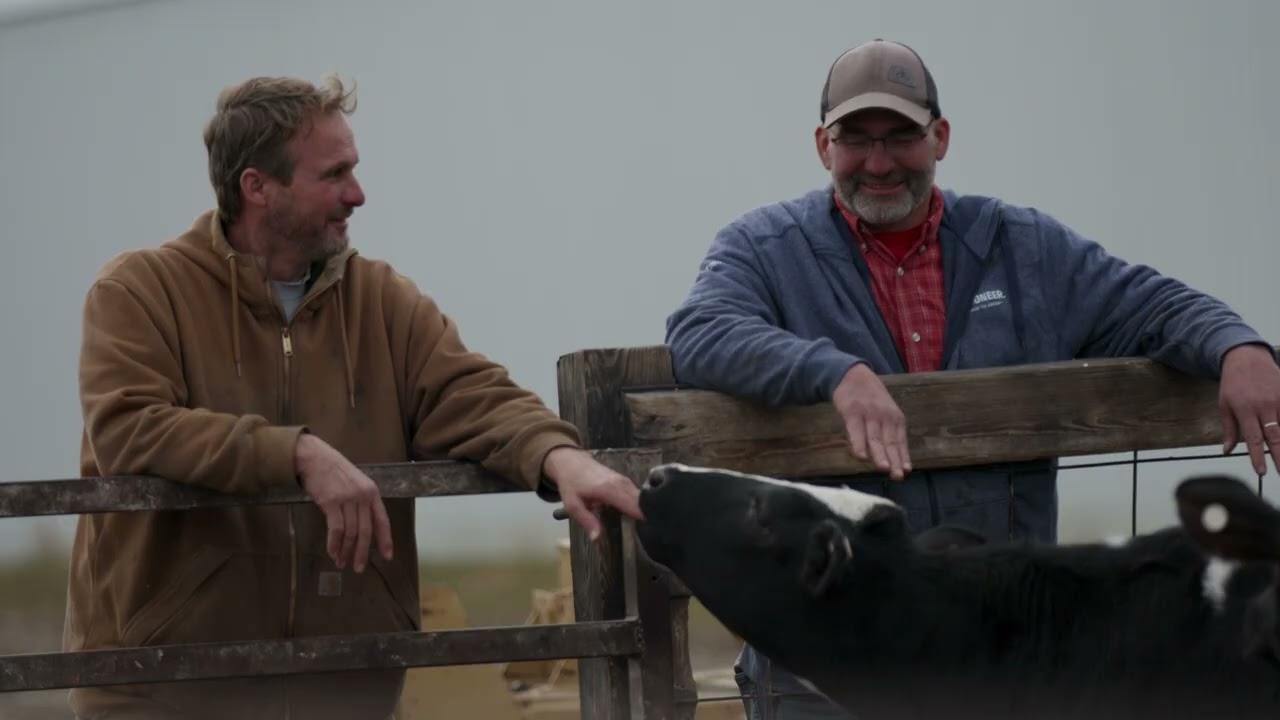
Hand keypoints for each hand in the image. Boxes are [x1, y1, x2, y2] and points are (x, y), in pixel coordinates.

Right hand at [295, 433, 393, 571]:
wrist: (315, 457)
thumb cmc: (334, 471)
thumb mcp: (356, 483)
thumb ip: (362, 502)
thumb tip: (363, 528)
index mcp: (372, 492)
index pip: (382, 520)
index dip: (386, 540)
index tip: (387, 556)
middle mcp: (363, 496)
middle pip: (366, 531)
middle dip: (362, 552)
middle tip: (358, 568)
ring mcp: (347, 499)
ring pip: (350, 532)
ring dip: (345, 550)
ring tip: (341, 562)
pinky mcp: (331, 502)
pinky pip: (335, 529)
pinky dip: (334, 544)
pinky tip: (332, 552)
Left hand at [542, 447, 643, 540]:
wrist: (571, 461)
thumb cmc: (571, 484)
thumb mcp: (574, 506)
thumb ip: (588, 522)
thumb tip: (598, 540)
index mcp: (610, 490)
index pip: (635, 506)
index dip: (646, 519)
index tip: (652, 533)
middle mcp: (621, 484)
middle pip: (643, 502)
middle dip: (651, 516)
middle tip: (654, 534)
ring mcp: (625, 480)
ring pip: (643, 497)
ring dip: (648, 510)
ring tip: (653, 527)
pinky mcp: (625, 480)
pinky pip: (638, 493)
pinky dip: (642, 504)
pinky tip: (644, 516)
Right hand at [832, 362, 910, 480]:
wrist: (853, 375)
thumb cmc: (870, 399)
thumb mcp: (886, 413)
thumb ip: (890, 433)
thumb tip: (897, 458)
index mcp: (895, 418)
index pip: (900, 441)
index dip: (902, 456)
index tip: (905, 471)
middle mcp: (885, 416)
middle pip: (890, 442)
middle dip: (894, 460)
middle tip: (897, 476)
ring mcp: (869, 414)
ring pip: (875, 438)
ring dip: (880, 454)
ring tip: (884, 469)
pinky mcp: (852, 412)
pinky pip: (855, 431)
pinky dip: (859, 444)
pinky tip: (861, 456)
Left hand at [1219, 343, 1279, 475]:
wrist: (1246, 358)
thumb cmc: (1233, 384)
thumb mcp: (1224, 405)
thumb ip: (1229, 429)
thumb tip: (1227, 450)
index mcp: (1245, 410)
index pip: (1253, 439)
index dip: (1257, 457)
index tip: (1261, 472)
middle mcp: (1264, 406)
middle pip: (1275, 436)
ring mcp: (1279, 399)